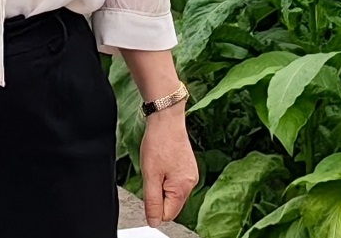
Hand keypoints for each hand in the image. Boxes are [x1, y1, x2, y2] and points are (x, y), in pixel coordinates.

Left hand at [139, 108, 198, 227]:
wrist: (166, 118)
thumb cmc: (159, 142)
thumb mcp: (150, 176)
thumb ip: (152, 202)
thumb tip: (154, 222)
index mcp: (183, 188)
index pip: (168, 214)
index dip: (154, 206)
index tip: (149, 189)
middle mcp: (191, 183)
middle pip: (171, 204)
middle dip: (158, 194)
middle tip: (152, 175)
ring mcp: (190, 174)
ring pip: (172, 192)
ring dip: (161, 185)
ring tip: (157, 167)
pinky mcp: (187, 167)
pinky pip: (174, 182)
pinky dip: (165, 177)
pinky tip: (161, 163)